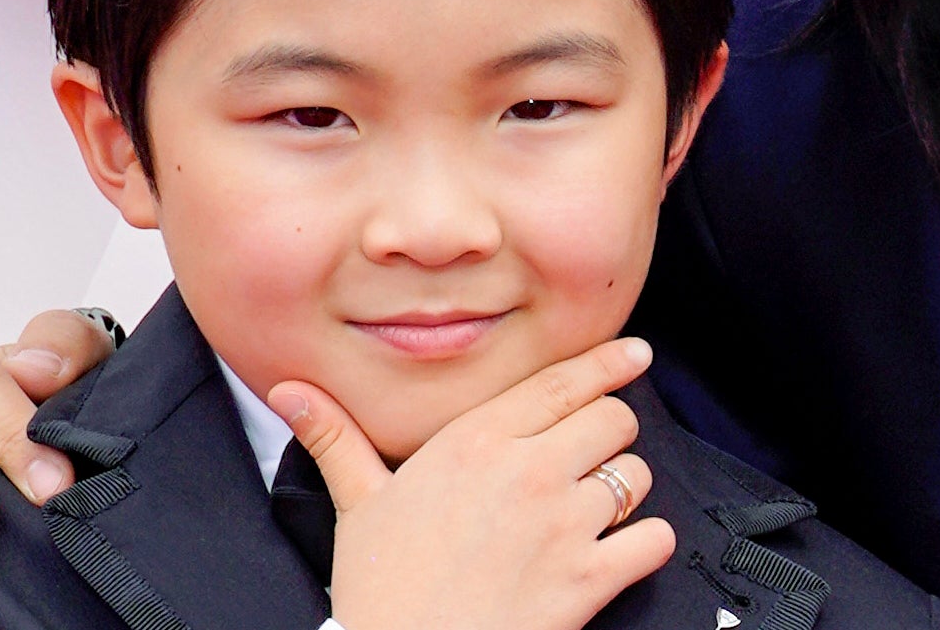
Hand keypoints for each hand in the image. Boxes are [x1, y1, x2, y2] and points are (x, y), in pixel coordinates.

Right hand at [267, 338, 673, 629]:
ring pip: (634, 475)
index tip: (633, 353)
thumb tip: (287, 390)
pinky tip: (622, 549)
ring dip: (626, 487)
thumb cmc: (380, 587)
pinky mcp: (587, 580)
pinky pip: (651, 539)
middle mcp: (527, 471)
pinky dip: (646, 542)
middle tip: (594, 449)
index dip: (605, 363)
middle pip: (612, 419)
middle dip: (611, 430)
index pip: (560, 383)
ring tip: (596, 505)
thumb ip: (335, 437)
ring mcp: (562, 524)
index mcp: (475, 441)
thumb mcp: (357, 503)